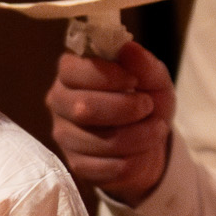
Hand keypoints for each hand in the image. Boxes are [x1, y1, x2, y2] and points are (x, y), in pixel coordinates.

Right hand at [45, 39, 174, 203]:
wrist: (150, 142)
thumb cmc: (146, 101)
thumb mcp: (154, 79)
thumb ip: (143, 63)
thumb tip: (127, 48)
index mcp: (71, 73)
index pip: (71, 70)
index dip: (106, 76)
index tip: (134, 80)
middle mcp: (59, 102)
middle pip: (84, 107)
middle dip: (126, 108)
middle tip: (148, 106)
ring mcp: (64, 135)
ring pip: (99, 140)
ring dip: (137, 136)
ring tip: (155, 129)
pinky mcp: (76, 164)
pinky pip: (103, 167)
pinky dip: (131, 160)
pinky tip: (140, 152)